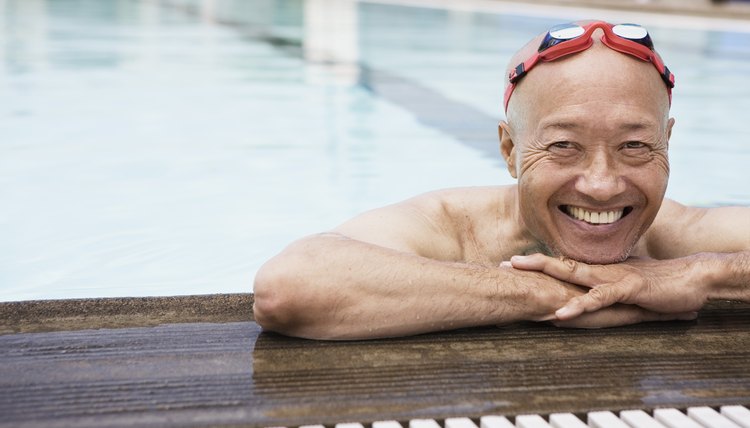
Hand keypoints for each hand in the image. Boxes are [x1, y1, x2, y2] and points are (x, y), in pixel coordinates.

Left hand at [508, 254, 707, 320]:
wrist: (693, 278)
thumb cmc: (659, 284)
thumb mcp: (625, 287)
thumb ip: (603, 290)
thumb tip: (581, 298)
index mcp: (599, 271)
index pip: (563, 264)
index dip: (539, 264)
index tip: (512, 264)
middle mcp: (601, 271)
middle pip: (560, 264)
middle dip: (532, 264)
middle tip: (503, 263)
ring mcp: (613, 278)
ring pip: (573, 275)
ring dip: (546, 274)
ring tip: (522, 279)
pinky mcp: (628, 288)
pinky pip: (598, 298)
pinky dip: (578, 306)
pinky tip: (561, 314)